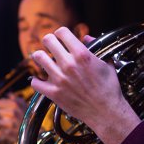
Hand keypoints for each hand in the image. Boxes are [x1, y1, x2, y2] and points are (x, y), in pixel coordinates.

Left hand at [30, 27, 138, 143]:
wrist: (106, 112)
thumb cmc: (108, 89)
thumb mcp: (107, 64)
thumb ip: (95, 48)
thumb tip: (87, 38)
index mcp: (82, 54)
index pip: (62, 32)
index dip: (61, 33)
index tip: (61, 37)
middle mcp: (69, 64)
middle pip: (47, 40)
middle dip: (49, 41)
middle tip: (50, 45)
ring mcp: (59, 78)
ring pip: (38, 57)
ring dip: (40, 57)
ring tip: (43, 59)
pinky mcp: (53, 93)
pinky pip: (35, 82)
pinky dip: (36, 80)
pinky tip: (41, 80)